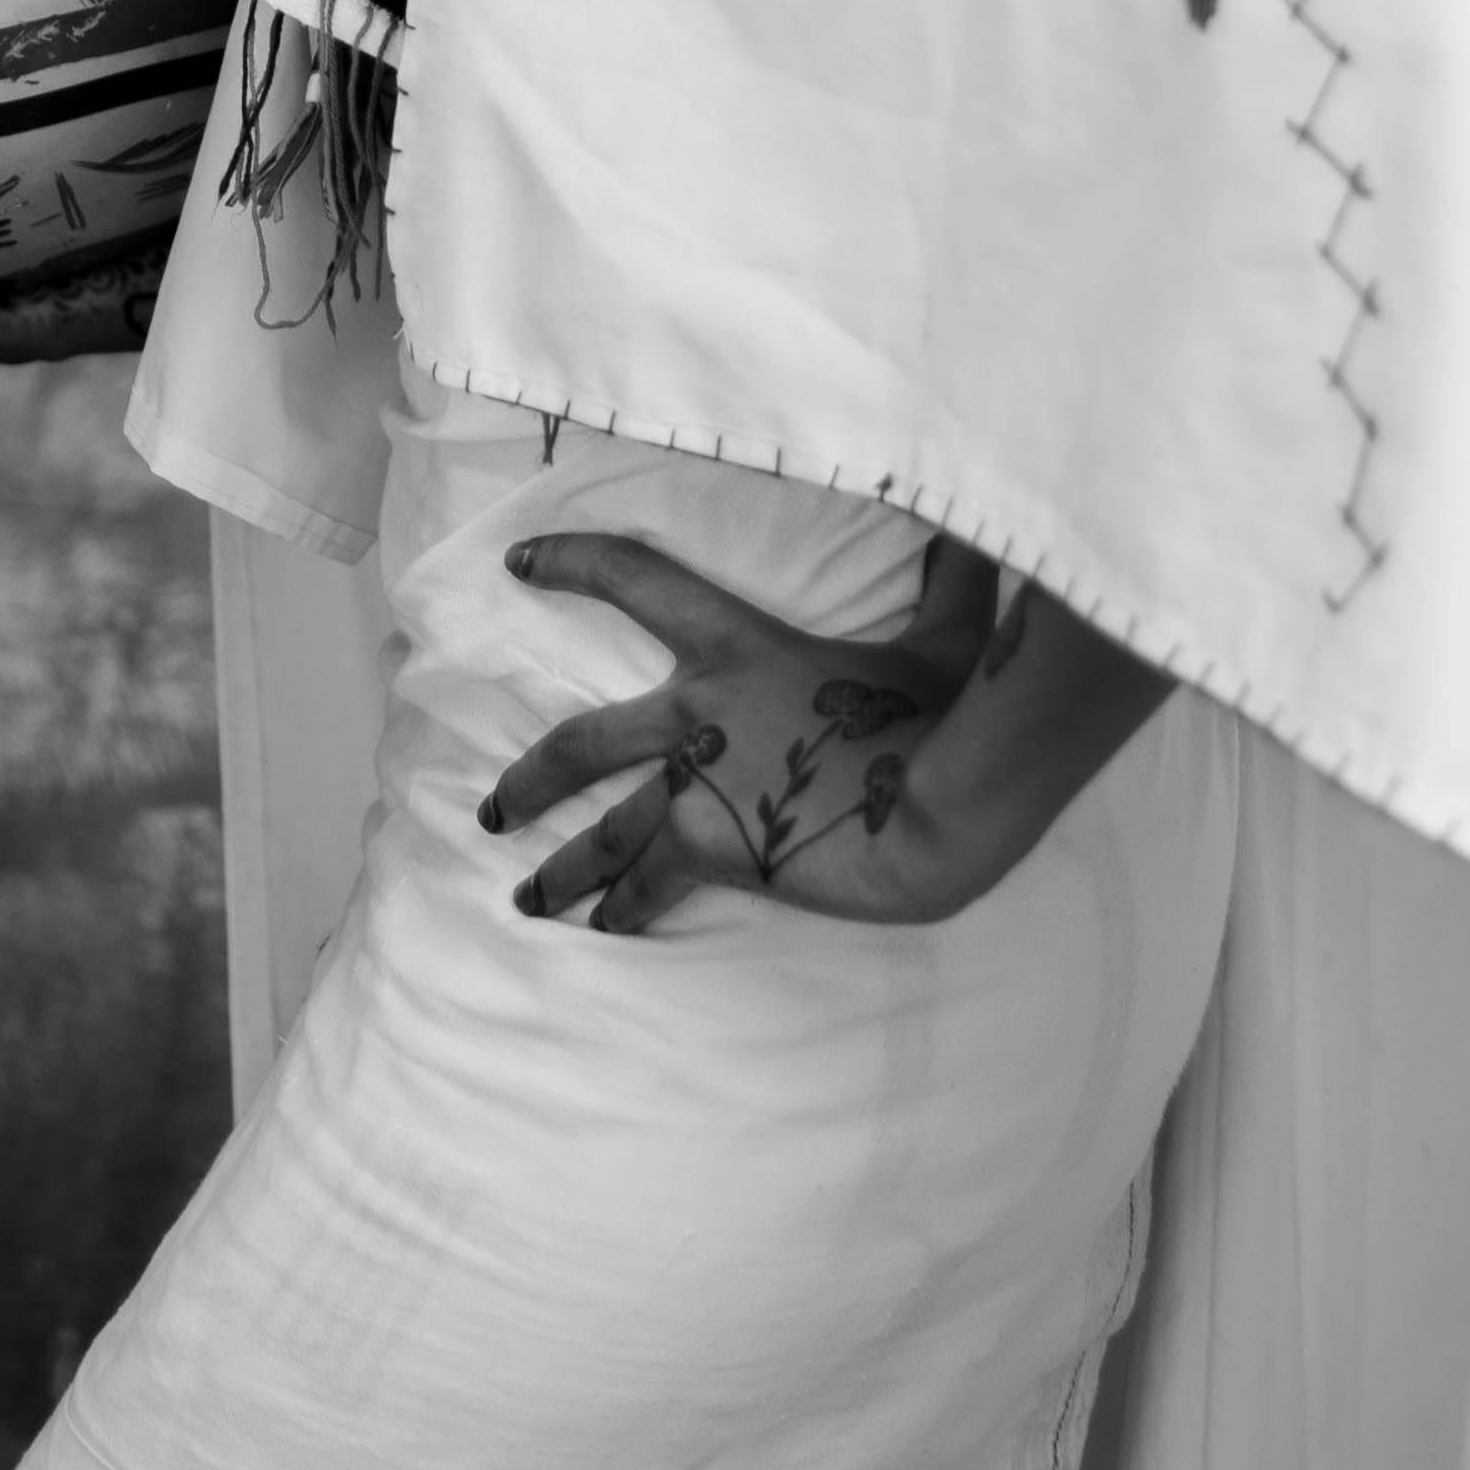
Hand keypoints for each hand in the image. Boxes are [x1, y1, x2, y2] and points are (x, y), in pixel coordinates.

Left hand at [480, 529, 1002, 931]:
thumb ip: (949, 586)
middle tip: (493, 810)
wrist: (932, 809)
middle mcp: (693, 712)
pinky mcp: (709, 848)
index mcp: (734, 642)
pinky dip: (622, 910)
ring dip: (559, 868)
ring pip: (600, 830)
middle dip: (530, 779)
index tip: (518, 562)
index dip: (571, 561)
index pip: (632, 577)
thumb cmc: (939, 717)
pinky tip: (604, 930)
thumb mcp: (945, 639)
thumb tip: (976, 540)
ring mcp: (692, 786)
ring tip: (526, 897)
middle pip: (581, 743)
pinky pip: (645, 885)